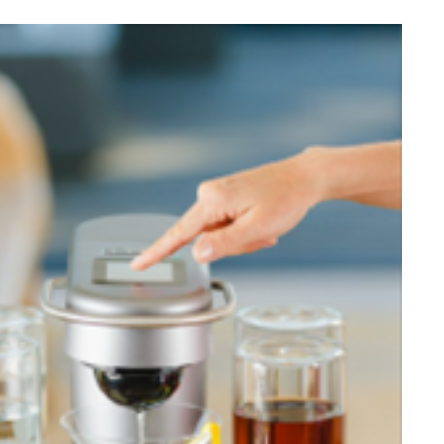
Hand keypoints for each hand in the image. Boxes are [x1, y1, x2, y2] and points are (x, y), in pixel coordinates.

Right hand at [130, 152, 323, 269]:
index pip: (178, 234)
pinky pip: (227, 227)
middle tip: (262, 236)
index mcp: (212, 200)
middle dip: (234, 246)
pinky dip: (245, 231)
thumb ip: (224, 243)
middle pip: (206, 240)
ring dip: (243, 239)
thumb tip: (196, 253)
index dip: (157, 253)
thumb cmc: (286, 199)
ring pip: (219, 236)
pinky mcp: (224, 197)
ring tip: (266, 227)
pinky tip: (263, 223)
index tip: (139, 265)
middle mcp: (208, 194)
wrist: (304, 177)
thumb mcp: (257, 228)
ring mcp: (215, 195)